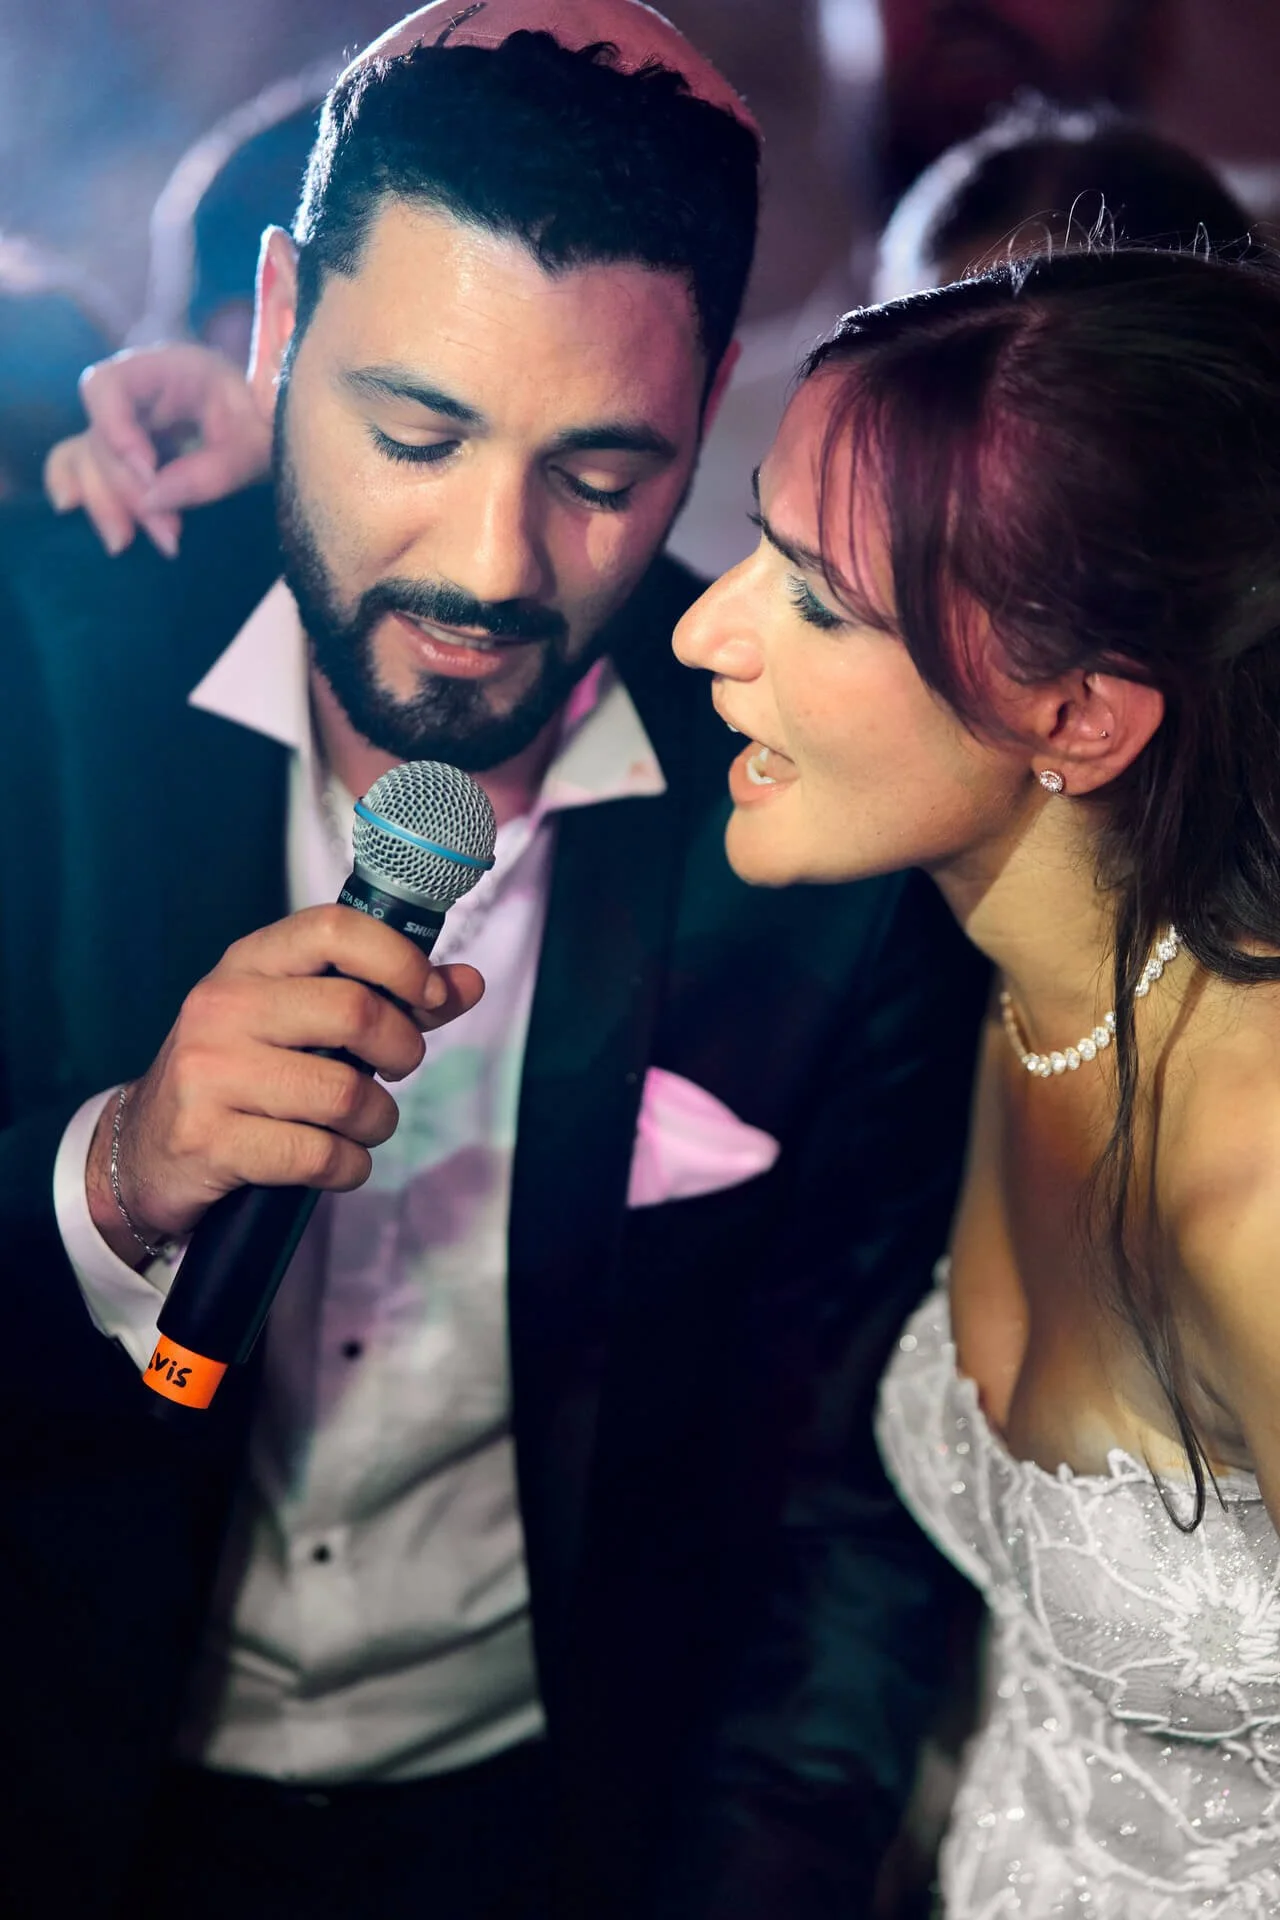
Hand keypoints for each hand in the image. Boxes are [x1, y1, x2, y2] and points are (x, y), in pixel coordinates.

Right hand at [43, 343, 271, 558]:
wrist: (279, 436)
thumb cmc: (272, 427)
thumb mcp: (255, 448)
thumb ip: (210, 472)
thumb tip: (154, 500)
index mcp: (167, 369)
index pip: (108, 385)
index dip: (114, 427)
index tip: (148, 471)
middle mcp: (138, 395)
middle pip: (99, 436)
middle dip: (125, 489)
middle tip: (167, 535)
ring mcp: (128, 426)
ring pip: (90, 460)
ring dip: (106, 504)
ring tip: (128, 544)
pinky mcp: (128, 457)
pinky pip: (90, 471)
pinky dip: (91, 495)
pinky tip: (90, 521)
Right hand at [86, 906, 484, 1265]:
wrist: (147, 1148)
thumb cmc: (241, 1074)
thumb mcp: (298, 1020)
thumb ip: (387, 997)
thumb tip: (466, 982)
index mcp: (250, 963)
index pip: (336, 929)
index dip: (401, 960)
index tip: (430, 995)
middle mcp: (223, 1007)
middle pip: (356, 1013)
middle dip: (402, 1051)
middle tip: (394, 1071)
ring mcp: (210, 1073)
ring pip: (346, 1093)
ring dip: (378, 1121)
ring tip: (363, 1125)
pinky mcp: (210, 1140)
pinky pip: (320, 1155)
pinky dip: (349, 1167)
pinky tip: (336, 1163)